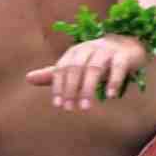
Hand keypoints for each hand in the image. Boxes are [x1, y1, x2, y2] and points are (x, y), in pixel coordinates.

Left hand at [26, 35, 148, 110]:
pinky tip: (109, 96)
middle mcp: (88, 48)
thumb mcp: (75, 67)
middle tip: (70, 109)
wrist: (128, 45)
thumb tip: (27, 78)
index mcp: (74, 52)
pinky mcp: (124, 55)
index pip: (61, 69)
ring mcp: (106, 50)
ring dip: (88, 89)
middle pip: (75, 69)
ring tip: (85, 107)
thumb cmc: (97, 60)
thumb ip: (54, 74)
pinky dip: (113, 81)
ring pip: (94, 69)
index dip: (58, 87)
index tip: (58, 105)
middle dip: (71, 90)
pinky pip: (118, 67)